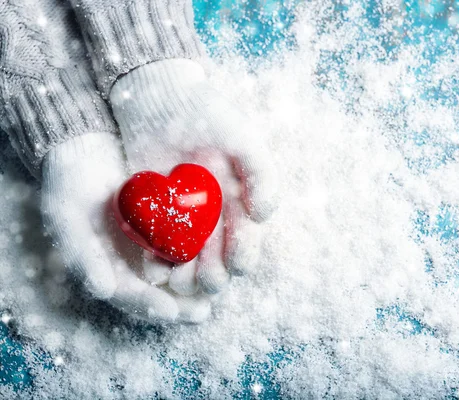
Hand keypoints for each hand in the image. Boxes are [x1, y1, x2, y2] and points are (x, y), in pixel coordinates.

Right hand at [41, 133, 212, 322]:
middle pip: (158, 291)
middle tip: (201, 311)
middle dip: (181, 303)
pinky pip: (186, 241)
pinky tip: (222, 253)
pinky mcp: (167, 224)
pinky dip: (202, 249)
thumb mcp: (68, 218)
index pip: (129, 295)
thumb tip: (103, 290)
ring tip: (217, 289)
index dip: (148, 305)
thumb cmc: (70, 187)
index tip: (169, 312)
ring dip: (196, 282)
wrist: (86, 151)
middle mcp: (130, 261)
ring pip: (176, 270)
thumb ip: (84, 254)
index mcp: (106, 268)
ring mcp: (150, 244)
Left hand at [109, 59, 278, 294]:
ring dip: (187, 276)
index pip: (246, 238)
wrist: (157, 96)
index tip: (238, 263)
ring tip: (181, 281)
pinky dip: (156, 261)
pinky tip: (153, 268)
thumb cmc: (204, 112)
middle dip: (216, 273)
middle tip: (208, 280)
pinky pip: (157, 247)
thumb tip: (264, 216)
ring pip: (188, 260)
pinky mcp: (154, 216)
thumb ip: (261, 173)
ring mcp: (184, 217)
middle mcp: (214, 214)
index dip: (244, 254)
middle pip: (218, 257)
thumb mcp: (240, 137)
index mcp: (239, 201)